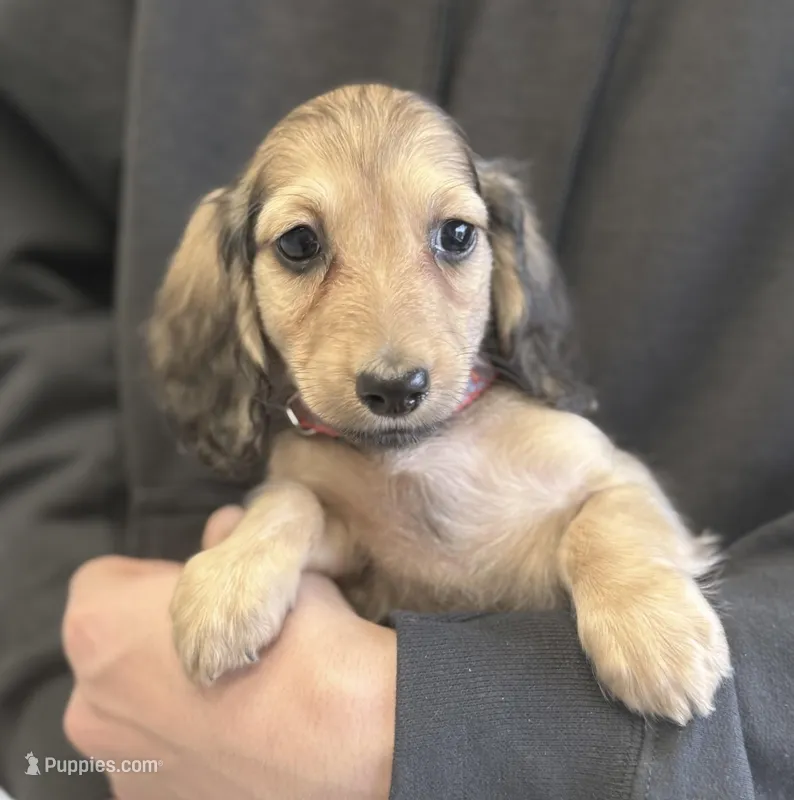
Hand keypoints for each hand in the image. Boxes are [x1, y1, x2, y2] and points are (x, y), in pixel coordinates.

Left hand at [63, 507, 395, 799]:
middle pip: (117, 654)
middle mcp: (88, 703)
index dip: (159, 579)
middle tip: (224, 641)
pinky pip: (165, 762)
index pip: (106, 580)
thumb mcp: (262, 556)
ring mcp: (121, 768)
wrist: (338, 731)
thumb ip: (223, 544)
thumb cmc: (293, 632)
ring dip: (173, 700)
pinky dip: (193, 749)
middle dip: (157, 644)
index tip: (206, 588)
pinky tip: (243, 741)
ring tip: (241, 697)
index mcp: (97, 626)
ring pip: (138, 714)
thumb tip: (222, 530)